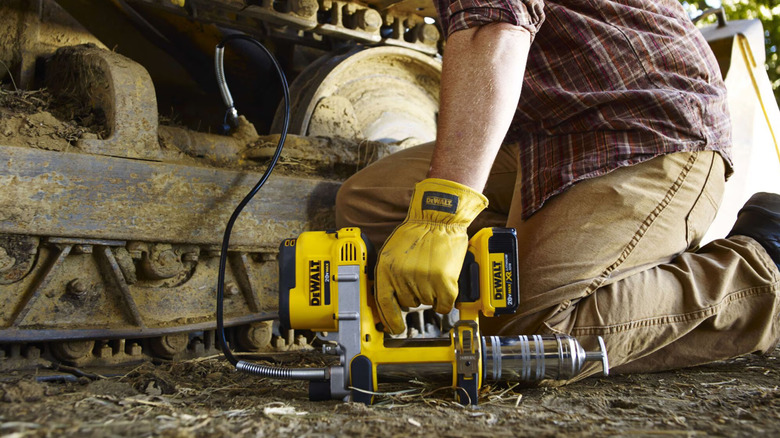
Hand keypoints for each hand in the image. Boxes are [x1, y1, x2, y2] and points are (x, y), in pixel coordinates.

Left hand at [374, 178, 487, 333]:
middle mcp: (403, 276)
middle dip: (415, 295)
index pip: (384, 304)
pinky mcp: (443, 282)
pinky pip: (443, 305)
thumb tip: (391, 300)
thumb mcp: (392, 252)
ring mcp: (423, 280)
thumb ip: (390, 274)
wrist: (439, 217)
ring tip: (433, 271)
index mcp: (386, 269)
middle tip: (422, 276)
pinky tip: (444, 284)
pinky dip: (445, 300)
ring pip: (427, 304)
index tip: (395, 329)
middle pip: (408, 303)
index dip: (390, 320)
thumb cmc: (418, 232)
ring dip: (431, 294)